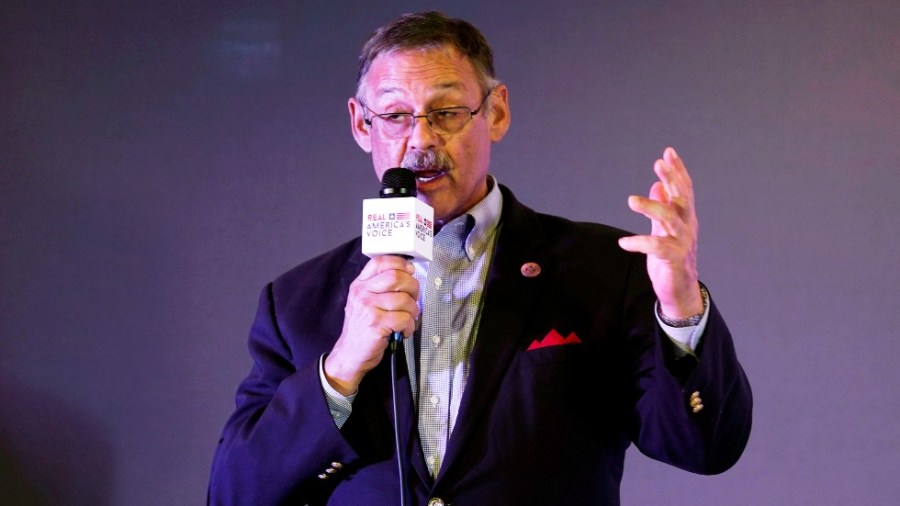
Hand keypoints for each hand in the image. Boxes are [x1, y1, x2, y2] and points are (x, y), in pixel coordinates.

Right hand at [324, 255, 419, 394]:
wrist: (349, 354)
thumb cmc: (362, 328)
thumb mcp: (364, 302)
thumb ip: (380, 287)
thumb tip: (408, 273)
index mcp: (359, 285)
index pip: (380, 262)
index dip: (400, 263)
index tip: (410, 271)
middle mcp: (362, 293)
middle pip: (396, 277)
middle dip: (413, 288)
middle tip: (413, 299)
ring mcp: (368, 308)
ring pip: (404, 300)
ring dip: (413, 311)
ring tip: (408, 319)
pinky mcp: (376, 324)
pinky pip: (404, 319)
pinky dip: (409, 326)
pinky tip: (403, 331)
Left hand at [618, 147, 703, 317]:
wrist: (679, 289)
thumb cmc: (670, 258)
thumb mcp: (664, 229)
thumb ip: (662, 208)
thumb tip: (657, 186)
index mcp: (685, 218)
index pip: (684, 190)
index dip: (678, 171)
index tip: (668, 152)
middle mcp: (687, 227)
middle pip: (682, 198)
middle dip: (672, 179)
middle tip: (658, 164)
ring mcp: (682, 243)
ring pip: (669, 219)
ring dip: (651, 207)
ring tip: (631, 200)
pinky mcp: (674, 259)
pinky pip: (656, 246)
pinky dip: (639, 242)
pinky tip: (623, 243)